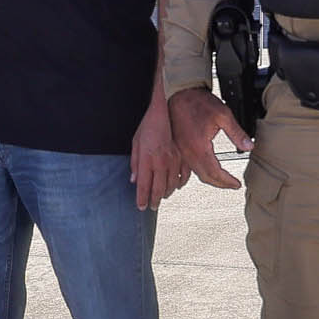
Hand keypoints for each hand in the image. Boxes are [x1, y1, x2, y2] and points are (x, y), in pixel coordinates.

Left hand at [130, 94, 189, 210]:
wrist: (165, 112)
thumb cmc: (148, 126)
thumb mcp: (135, 143)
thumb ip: (135, 164)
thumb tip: (134, 180)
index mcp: (147, 160)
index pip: (143, 186)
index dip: (142, 199)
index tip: (140, 206)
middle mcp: (161, 162)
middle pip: (158, 189)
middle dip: (154, 201)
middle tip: (151, 206)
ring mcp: (173, 160)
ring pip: (171, 185)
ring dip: (166, 193)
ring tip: (162, 197)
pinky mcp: (182, 157)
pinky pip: (183, 175)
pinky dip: (180, 183)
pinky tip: (176, 186)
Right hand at [165, 87, 248, 191]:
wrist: (179, 94)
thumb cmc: (198, 103)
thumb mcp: (223, 115)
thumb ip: (237, 133)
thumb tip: (249, 147)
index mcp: (199, 147)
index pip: (215, 173)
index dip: (227, 181)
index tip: (236, 184)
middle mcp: (188, 153)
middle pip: (205, 177)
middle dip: (220, 184)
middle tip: (232, 185)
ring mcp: (182, 151)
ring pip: (197, 173)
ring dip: (211, 179)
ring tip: (222, 180)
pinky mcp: (179, 148)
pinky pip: (189, 167)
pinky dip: (201, 172)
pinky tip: (207, 170)